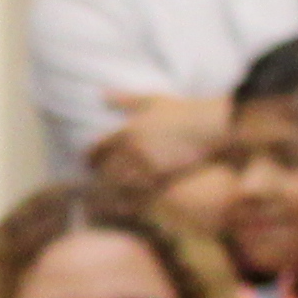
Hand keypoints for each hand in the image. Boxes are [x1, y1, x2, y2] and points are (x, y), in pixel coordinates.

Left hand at [96, 92, 228, 190]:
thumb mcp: (151, 100)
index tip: (88, 163)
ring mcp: (147, 165)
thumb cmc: (182, 111)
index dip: (89, 158)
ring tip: (106, 196)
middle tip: (93, 184)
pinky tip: (126, 203)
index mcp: (127, 131)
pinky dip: (129, 200)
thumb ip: (125, 99)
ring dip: (111, 191)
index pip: (97, 149)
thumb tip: (102, 94)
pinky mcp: (162, 177)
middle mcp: (133, 149)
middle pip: (105, 170)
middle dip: (97, 178)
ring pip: (119, 184)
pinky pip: (138, 194)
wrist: (209, 126)